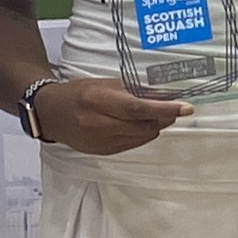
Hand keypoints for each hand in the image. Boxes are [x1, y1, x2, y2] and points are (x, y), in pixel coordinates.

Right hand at [35, 75, 189, 155]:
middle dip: (164, 118)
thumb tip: (165, 95)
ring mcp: (100, 141)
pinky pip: (132, 144)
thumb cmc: (79, 93)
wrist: (51, 114)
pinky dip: (141, 134)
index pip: (137, 108)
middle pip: (143, 126)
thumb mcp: (104, 84)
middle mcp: (98, 124)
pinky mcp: (102, 152)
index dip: (164, 109)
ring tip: (154, 115)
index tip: (186, 107)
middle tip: (174, 109)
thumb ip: (133, 91)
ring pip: (141, 137)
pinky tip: (138, 125)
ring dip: (154, 127)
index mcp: (97, 101)